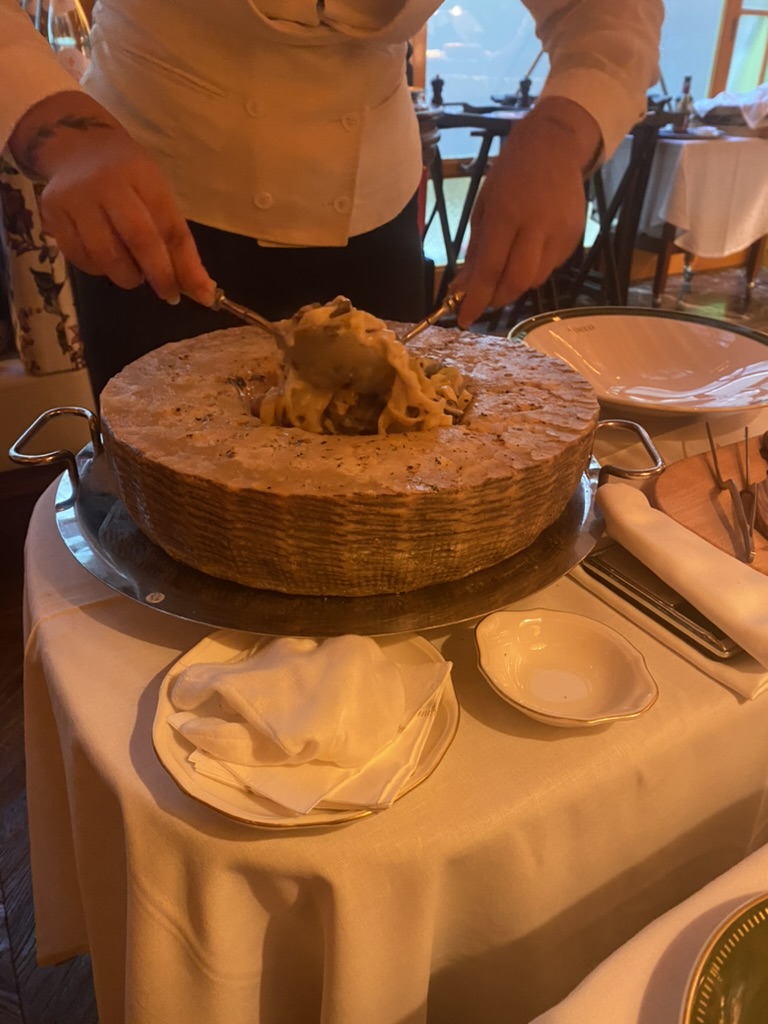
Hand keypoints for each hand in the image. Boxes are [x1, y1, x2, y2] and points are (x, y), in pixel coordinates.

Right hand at [9, 91, 214, 304]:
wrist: (76, 146)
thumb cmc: (128, 177)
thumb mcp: (157, 195)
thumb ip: (176, 240)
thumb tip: (201, 290)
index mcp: (143, 176)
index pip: (170, 226)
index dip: (186, 265)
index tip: (202, 294)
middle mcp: (107, 183)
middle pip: (139, 240)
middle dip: (160, 275)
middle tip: (169, 294)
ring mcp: (76, 197)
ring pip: (105, 255)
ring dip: (127, 276)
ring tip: (134, 273)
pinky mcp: (52, 212)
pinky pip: (79, 257)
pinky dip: (98, 270)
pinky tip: (106, 262)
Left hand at [451, 98, 601, 327]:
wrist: (555, 146)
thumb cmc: (511, 174)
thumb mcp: (484, 207)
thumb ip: (475, 252)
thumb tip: (460, 289)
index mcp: (508, 214)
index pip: (491, 269)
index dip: (476, 299)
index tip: (463, 319)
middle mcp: (538, 226)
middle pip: (518, 281)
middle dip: (497, 298)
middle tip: (483, 301)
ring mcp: (561, 233)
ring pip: (535, 279)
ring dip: (515, 285)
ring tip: (504, 272)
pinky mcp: (575, 238)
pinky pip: (550, 267)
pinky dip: (533, 271)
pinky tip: (526, 254)